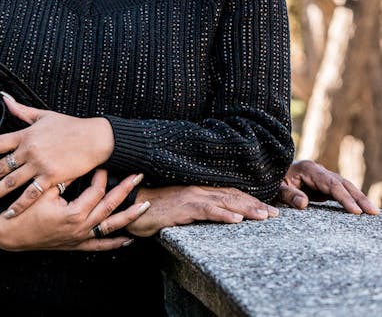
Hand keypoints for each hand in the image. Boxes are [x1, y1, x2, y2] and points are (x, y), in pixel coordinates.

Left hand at [0, 93, 113, 214]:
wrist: (94, 138)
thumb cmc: (69, 126)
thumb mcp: (43, 115)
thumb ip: (21, 110)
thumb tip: (3, 97)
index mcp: (25, 135)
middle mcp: (28, 150)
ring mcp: (39, 164)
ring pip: (10, 183)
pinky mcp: (51, 177)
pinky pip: (31, 194)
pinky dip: (18, 205)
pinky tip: (8, 213)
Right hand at [0, 169, 148, 251]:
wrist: (11, 235)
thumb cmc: (23, 212)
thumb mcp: (42, 191)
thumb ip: (62, 179)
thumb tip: (77, 163)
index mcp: (74, 213)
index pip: (96, 191)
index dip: (101, 175)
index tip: (104, 162)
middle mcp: (81, 228)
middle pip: (110, 207)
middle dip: (126, 190)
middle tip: (139, 176)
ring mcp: (80, 239)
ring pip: (110, 227)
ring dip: (129, 216)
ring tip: (145, 206)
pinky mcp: (76, 246)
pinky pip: (100, 246)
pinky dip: (115, 243)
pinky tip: (128, 239)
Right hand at [128, 185, 279, 237]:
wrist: (132, 203)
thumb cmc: (154, 208)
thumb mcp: (179, 208)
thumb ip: (197, 209)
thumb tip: (215, 215)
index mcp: (198, 189)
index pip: (229, 192)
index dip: (250, 199)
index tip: (268, 208)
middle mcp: (198, 189)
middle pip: (232, 195)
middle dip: (255, 204)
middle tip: (276, 213)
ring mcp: (191, 196)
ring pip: (224, 201)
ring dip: (246, 209)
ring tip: (264, 216)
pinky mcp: (183, 206)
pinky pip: (206, 210)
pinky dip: (223, 214)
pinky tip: (236, 219)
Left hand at [278, 159, 378, 214]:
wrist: (266, 172)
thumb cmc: (270, 180)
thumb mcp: (275, 188)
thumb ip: (288, 194)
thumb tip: (304, 203)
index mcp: (308, 169)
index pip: (331, 184)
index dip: (344, 197)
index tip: (355, 211)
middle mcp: (318, 170)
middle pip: (342, 183)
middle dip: (358, 197)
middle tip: (373, 212)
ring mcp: (321, 177)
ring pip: (344, 187)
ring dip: (358, 198)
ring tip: (372, 212)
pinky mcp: (322, 185)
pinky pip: (339, 192)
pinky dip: (350, 199)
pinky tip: (359, 209)